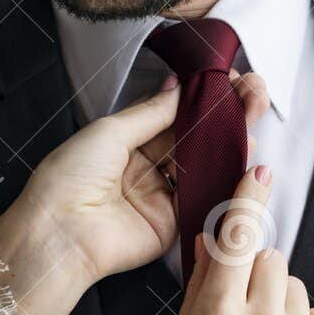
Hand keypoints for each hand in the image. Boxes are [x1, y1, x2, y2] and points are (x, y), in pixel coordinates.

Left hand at [0, 71, 268, 314]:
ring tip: (253, 114)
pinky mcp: (170, 224)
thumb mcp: (109, 131)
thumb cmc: (69, 179)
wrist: (60, 233)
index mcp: (122, 143)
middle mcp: (142, 169)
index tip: (226, 80)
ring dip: (227, 141)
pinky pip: (201, 198)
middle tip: (251, 92)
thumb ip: (151, 113)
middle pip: (190, 138)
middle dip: (221, 116)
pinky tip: (242, 152)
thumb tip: (178, 87)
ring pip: (200, 165)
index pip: (169, 116)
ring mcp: (158, 197)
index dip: (198, 99)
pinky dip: (223, 177)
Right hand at [164, 162, 313, 314]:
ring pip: (295, 286)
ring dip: (280, 301)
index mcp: (216, 312)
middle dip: (257, 273)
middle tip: (243, 308)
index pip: (238, 236)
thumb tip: (215, 241)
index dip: (249, 197)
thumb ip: (202, 288)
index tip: (261, 169)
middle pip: (271, 257)